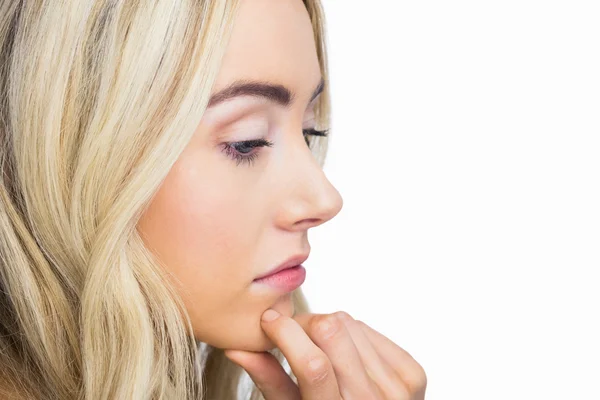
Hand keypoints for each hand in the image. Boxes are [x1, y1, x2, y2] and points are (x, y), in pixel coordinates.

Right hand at [224, 310, 426, 398]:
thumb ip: (269, 381)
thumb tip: (235, 348)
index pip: (313, 364)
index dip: (285, 332)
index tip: (268, 320)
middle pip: (333, 331)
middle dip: (305, 322)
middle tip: (293, 333)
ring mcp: (398, 387)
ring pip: (350, 323)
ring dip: (327, 327)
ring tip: (321, 349)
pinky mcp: (412, 373)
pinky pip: (370, 329)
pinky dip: (351, 333)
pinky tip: (344, 353)